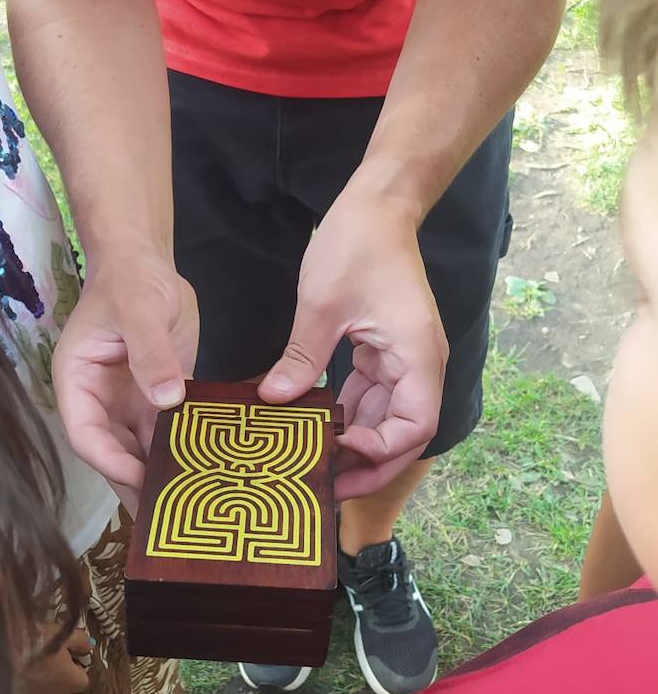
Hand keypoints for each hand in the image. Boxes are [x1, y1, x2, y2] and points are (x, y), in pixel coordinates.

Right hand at [21, 625, 92, 693]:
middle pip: (65, 689)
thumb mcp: (64, 633)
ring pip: (46, 693)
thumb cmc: (37, 641)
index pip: (83, 679)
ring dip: (43, 682)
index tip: (66, 653)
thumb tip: (89, 647)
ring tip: (31, 662)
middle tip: (49, 657)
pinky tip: (18, 670)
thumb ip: (81, 641)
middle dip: (60, 678)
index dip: (76, 666)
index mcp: (74, 683)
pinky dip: (27, 685)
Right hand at [52, 249, 198, 512]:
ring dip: (162, 478)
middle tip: (164, 524)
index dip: (110, 462)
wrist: (146, 263)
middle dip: (136, 486)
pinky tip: (208, 476)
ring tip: (189, 510)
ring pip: (142, 451)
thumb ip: (150, 352)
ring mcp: (129, 404)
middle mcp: (100, 402)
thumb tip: (167, 400)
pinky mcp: (159, 400)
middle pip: (113, 454)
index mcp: (78, 383)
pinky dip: (184, 455)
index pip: (85, 435)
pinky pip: (169, 434)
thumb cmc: (130, 280)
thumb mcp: (139, 309)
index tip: (140, 480)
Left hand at [258, 190, 447, 500]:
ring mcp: (402, 359)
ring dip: (356, 444)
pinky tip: (316, 429)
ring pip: (386, 419)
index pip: (416, 426)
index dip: (382, 450)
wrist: (378, 204)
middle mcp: (418, 364)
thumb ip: (303, 356)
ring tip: (317, 468)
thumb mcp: (324, 303)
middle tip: (327, 489)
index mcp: (418, 355)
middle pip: (403, 433)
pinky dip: (347, 416)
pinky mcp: (384, 351)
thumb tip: (275, 400)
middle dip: (369, 464)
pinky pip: (371, 396)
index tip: (339, 450)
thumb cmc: (359, 244)